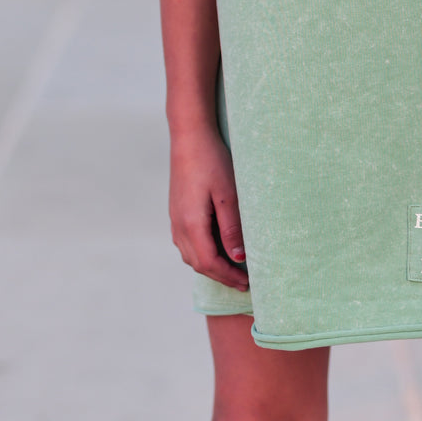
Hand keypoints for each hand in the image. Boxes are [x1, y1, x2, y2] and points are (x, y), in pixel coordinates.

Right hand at [169, 134, 249, 289]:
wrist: (189, 138)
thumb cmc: (211, 161)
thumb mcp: (228, 194)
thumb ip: (232, 227)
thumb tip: (238, 257)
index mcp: (191, 224)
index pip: (209, 263)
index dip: (228, 276)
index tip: (246, 282)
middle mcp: (178, 226)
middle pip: (198, 264)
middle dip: (220, 275)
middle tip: (243, 281)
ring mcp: (174, 219)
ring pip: (190, 255)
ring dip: (210, 266)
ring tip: (232, 268)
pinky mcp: (176, 212)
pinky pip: (186, 243)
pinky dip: (201, 253)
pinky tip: (216, 248)